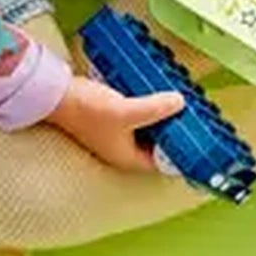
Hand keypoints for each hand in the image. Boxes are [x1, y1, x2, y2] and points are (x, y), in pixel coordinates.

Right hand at [48, 75, 182, 172]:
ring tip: (182, 102)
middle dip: (174, 131)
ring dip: (163, 117)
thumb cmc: (87, 109)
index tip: (199, 138)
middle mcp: (122, 150)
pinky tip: (160, 93)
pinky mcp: (112, 119)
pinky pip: (139, 117)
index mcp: (127, 157)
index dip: (181, 152)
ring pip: (149, 130)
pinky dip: (150, 108)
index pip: (163, 162)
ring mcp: (116, 134)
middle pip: (157, 145)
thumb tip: (180, 103)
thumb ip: (156, 109)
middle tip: (195, 116)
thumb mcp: (127, 111)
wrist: (56, 95)